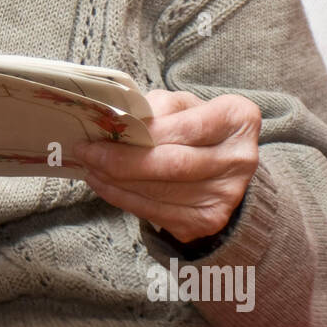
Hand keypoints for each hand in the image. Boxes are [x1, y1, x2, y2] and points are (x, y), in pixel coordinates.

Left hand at [70, 89, 260, 243]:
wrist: (223, 166)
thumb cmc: (195, 126)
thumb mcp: (182, 105)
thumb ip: (155, 109)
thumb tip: (116, 123)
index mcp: (238, 120)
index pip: (184, 128)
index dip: (142, 133)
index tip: (103, 131)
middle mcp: (240, 160)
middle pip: (173, 165)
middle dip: (121, 161)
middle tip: (87, 152)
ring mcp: (226, 195)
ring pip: (161, 192)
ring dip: (116, 182)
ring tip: (91, 167)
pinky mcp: (207, 221)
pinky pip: (156, 213)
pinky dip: (123, 199)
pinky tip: (105, 185)